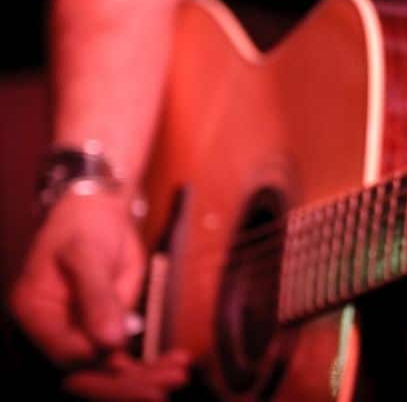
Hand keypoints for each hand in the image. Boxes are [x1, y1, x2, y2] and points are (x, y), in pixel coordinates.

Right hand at [9, 189, 189, 399]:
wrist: (97, 214)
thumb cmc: (84, 227)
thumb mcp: (88, 254)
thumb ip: (96, 297)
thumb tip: (108, 343)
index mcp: (35, 313)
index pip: (61, 353)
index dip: (91, 362)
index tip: (120, 357)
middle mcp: (54, 334)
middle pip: (85, 375)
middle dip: (123, 387)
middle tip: (160, 391)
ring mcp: (81, 337)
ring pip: (109, 373)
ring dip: (144, 380)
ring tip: (179, 376)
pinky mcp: (105, 336)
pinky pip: (125, 362)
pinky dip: (152, 367)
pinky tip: (179, 365)